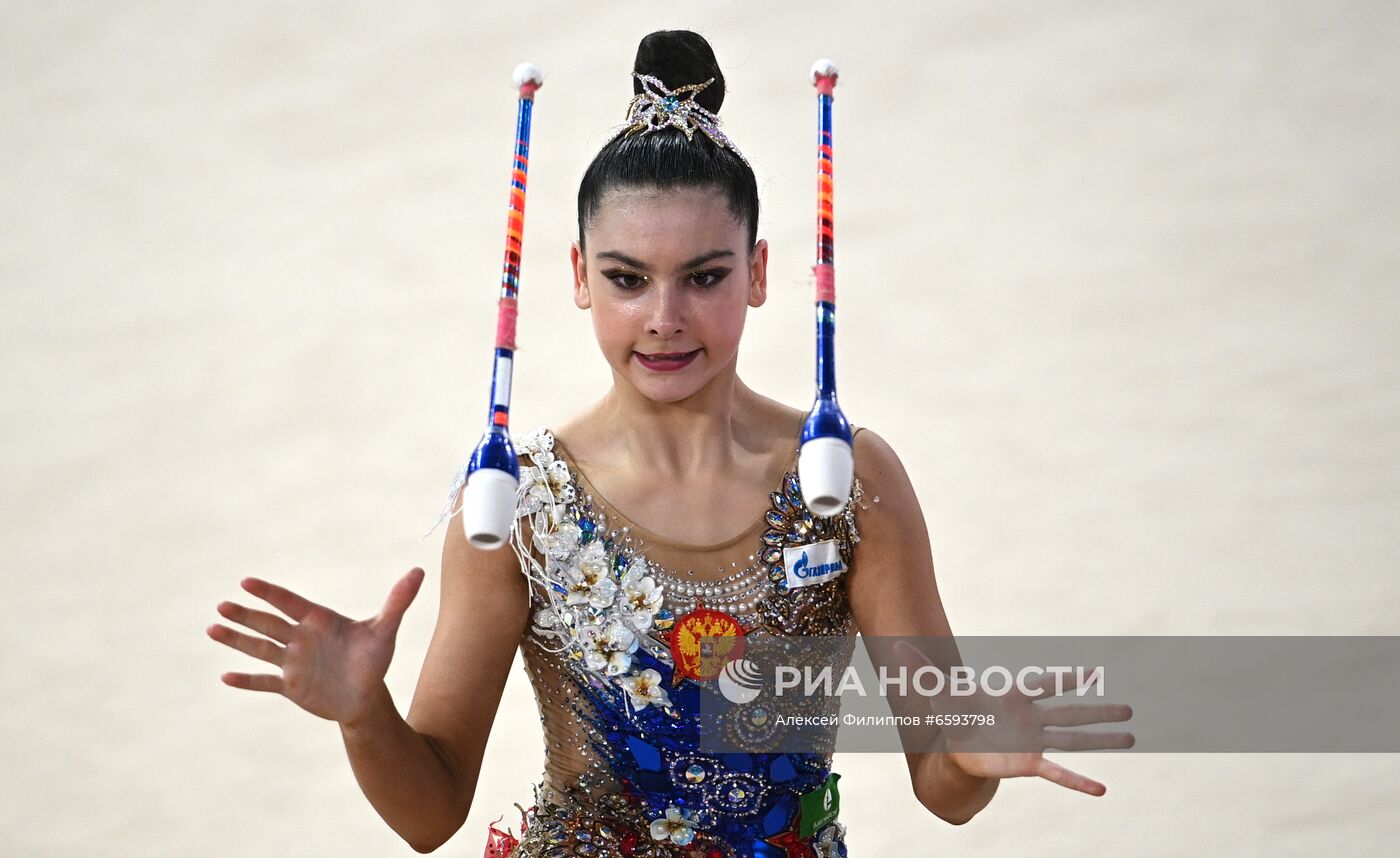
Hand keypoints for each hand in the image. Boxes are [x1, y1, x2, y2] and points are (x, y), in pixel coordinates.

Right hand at [207, 568, 425, 725]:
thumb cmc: (375, 659)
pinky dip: (247, 681)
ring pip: (260, 649)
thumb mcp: (386, 630)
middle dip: (245, 616)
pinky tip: (225, 678)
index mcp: (319, 620)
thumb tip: (419, 571)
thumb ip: (398, 601)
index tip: (246, 582)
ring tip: (211, 630)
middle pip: (268, 624)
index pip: (289, 603)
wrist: (367, 695)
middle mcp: (301, 638)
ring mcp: (292, 662)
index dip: (269, 593)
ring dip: (237, 642)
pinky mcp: (291, 686)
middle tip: (221, 606)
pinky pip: (264, 683)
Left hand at [894, 640, 1133, 795]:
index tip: (1093, 674)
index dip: (1067, 679)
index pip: (1045, 685)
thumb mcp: (935, 692)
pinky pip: (1058, 775)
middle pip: (1070, 712)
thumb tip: (894, 643)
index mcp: (1013, 697)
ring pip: (1072, 740)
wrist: (954, 750)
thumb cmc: (952, 715)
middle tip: (1129, 709)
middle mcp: (1029, 719)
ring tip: (1132, 738)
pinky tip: (1101, 791)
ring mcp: (1033, 743)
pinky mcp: (1027, 765)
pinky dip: (1078, 783)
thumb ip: (920, 669)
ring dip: (1100, 741)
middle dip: (1098, 711)